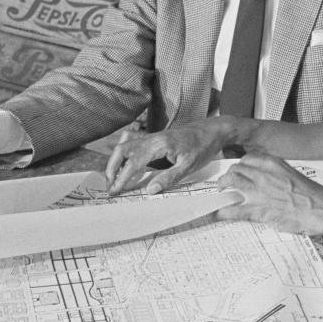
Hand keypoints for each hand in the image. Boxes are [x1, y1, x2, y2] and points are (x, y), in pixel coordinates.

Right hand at [106, 119, 231, 196]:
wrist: (212, 130)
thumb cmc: (202, 147)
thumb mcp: (189, 166)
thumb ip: (169, 178)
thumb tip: (149, 190)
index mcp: (160, 145)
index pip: (134, 162)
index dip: (122, 178)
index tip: (114, 191)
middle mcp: (152, 138)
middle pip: (122, 150)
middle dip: (112, 168)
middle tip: (110, 186)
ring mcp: (152, 136)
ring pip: (125, 145)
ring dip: (116, 162)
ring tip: (114, 179)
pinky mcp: (154, 138)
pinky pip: (132, 144)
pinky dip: (124, 155)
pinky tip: (124, 166)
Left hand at [216, 155, 322, 235]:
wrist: (322, 210)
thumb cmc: (312, 196)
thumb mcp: (293, 175)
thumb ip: (277, 175)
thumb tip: (267, 182)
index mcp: (273, 163)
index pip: (248, 158)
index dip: (240, 166)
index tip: (238, 171)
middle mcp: (263, 173)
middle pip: (236, 169)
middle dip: (229, 175)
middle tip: (226, 183)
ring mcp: (259, 191)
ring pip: (230, 182)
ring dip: (222, 187)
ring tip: (221, 193)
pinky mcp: (258, 209)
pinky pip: (233, 209)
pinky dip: (222, 212)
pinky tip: (218, 214)